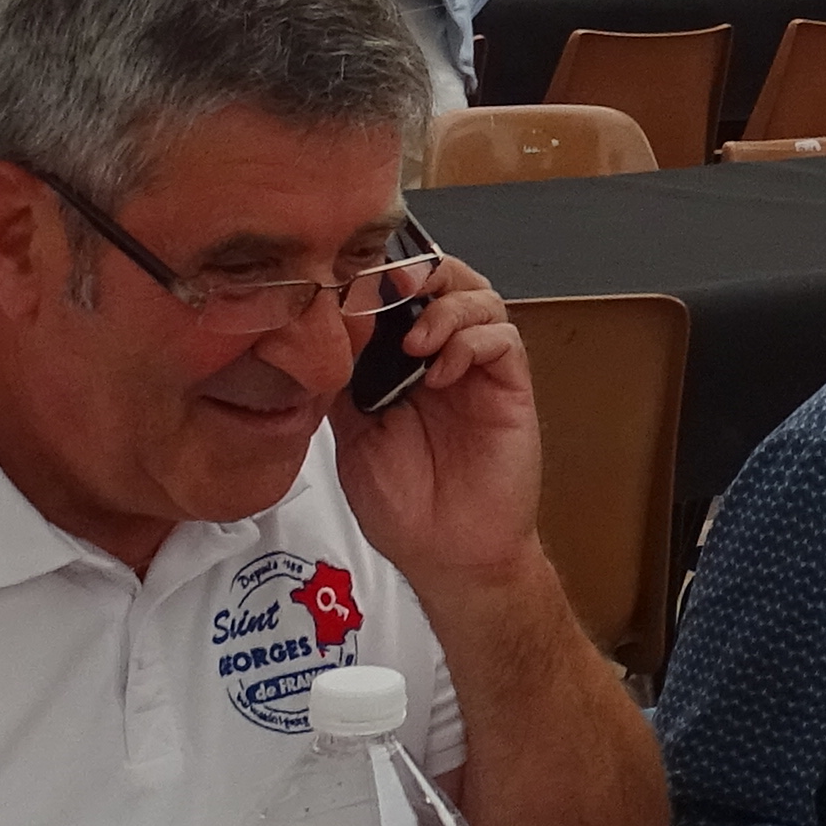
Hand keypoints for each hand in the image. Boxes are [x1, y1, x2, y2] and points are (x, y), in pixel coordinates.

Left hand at [328, 264, 542, 584]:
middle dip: (418, 272)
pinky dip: (472, 342)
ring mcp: (479, 371)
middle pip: (447, 280)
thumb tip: (314, 337)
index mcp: (403, 363)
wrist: (447, 554)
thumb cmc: (402, 504)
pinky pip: (503, 340)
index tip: (350, 281)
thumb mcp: (350, 436)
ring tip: (415, 341)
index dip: (381, 278)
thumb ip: (341, 385)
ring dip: (446, 306)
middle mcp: (444, 357)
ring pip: (481, 297)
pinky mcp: (510, 389)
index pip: (401, 295)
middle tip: (390, 286)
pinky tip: (442, 374)